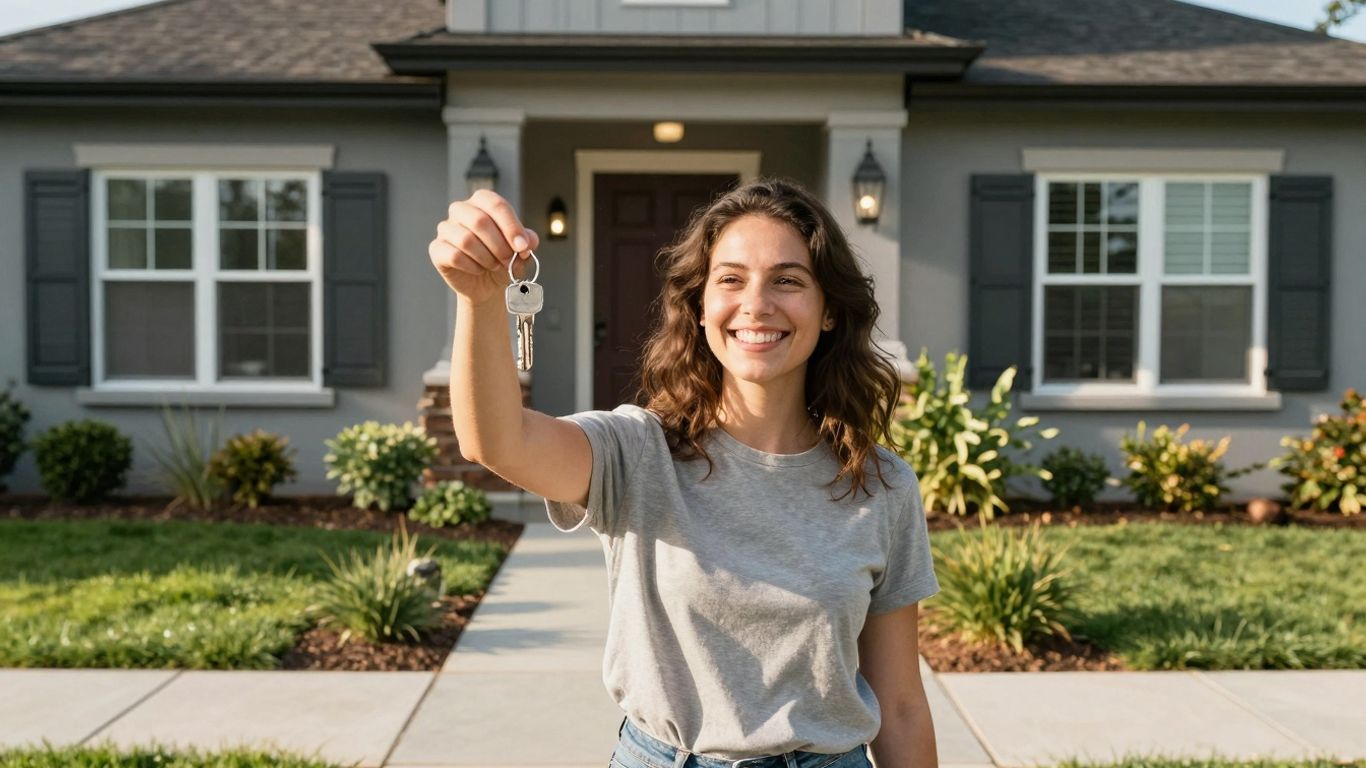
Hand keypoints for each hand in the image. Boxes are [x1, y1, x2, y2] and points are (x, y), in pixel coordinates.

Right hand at [429, 190, 540, 304]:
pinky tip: (479, 270)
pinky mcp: (437, 248)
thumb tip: (528, 241)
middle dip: (499, 245)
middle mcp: (461, 210)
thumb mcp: (520, 250)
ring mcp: (446, 228)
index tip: (523, 247)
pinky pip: (454, 255)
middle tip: (508, 261)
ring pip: (466, 240)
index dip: (511, 227)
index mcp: (482, 201)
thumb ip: (527, 241)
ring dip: (486, 258)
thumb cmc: (502, 260)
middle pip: (479, 221)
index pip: (496, 204)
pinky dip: (472, 267)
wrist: (486, 284)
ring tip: (494, 266)